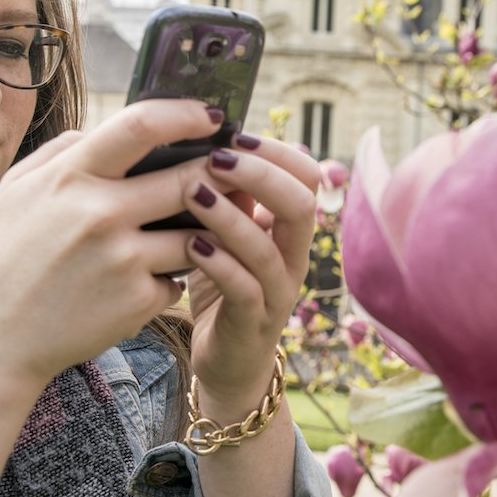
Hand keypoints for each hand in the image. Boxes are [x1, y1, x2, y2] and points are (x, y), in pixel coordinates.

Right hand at [0, 100, 227, 384]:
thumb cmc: (3, 259)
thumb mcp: (16, 191)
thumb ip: (62, 153)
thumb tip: (104, 132)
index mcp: (70, 178)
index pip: (140, 125)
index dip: (185, 114)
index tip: (211, 115)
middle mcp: (100, 214)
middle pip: (189, 179)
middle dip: (222, 173)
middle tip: (235, 172)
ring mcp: (124, 260)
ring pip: (195, 233)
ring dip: (204, 231)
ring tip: (194, 232)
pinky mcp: (138, 301)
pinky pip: (175, 279)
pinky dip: (167, 278)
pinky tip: (140, 284)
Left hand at [178, 134, 319, 411]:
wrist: (225, 362)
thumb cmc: (220, 286)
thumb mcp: (224, 233)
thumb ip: (225, 195)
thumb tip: (200, 139)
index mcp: (289, 228)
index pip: (307, 175)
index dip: (276, 150)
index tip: (234, 134)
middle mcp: (293, 257)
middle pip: (301, 204)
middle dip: (260, 174)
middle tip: (215, 157)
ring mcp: (277, 293)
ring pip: (268, 248)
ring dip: (230, 215)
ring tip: (193, 192)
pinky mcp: (253, 324)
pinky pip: (245, 289)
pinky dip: (219, 263)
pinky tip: (190, 245)